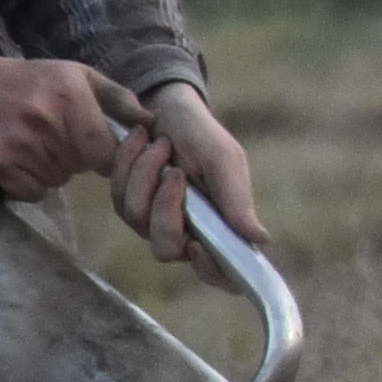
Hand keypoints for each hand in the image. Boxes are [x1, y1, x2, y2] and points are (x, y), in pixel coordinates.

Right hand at [0, 44, 124, 200]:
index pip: (109, 151)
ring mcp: (20, 145)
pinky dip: (27, 182)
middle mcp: (47, 121)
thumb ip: (116, 98)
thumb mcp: (73, 75)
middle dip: (75, 157)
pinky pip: (32, 192)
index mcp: (71, 97)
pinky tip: (14, 157)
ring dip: (50, 169)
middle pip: (82, 167)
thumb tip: (152, 122)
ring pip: (58, 180)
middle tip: (52, 136)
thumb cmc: (25, 79)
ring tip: (30, 142)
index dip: (104, 154)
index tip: (93, 145)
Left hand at [108, 77, 263, 271]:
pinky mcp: (128, 204)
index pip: (219, 273)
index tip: (198, 245)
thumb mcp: (224, 161)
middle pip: (167, 249)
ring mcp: (154, 221)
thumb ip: (237, 201)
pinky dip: (129, 166)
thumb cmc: (203, 135)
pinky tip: (142, 142)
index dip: (209, 269)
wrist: (167, 108)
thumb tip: (261, 238)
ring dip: (147, 176)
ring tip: (161, 145)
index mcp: (219, 228)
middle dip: (166, 209)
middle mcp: (186, 232)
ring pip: (139, 221)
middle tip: (177, 172)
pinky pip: (121, 200)